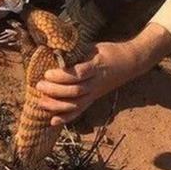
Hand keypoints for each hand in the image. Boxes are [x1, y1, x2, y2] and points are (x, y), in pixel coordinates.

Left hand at [36, 23, 170, 125]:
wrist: (130, 63)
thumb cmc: (110, 52)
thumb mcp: (95, 47)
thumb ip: (77, 52)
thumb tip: (55, 50)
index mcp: (96, 66)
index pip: (78, 74)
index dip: (62, 76)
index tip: (48, 73)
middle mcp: (96, 83)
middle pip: (75, 91)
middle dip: (55, 91)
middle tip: (39, 85)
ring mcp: (95, 93)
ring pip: (76, 104)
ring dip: (57, 105)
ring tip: (41, 102)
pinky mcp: (94, 99)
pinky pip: (80, 110)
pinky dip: (66, 117)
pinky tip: (53, 121)